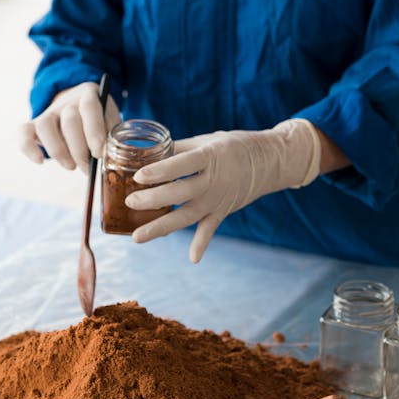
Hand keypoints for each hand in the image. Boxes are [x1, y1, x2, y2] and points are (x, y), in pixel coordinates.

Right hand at [19, 82, 120, 172]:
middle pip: (69, 120)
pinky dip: (28, 148)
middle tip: (87, 168)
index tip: (98, 153)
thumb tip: (109, 156)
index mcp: (89, 94)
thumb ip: (111, 133)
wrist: (77, 108)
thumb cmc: (98, 119)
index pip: (89, 108)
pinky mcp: (34, 124)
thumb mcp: (109, 120)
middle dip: (79, 149)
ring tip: (70, 166)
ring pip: (45, 126)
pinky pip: (23, 132)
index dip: (94, 131)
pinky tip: (39, 161)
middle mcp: (67, 101)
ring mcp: (49, 112)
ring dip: (58, 150)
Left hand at [125, 119, 321, 262]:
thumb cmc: (232, 145)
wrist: (269, 160)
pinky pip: (210, 229)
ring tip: (137, 237)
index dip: (160, 171)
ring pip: (187, 216)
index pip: (182, 165)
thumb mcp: (206, 140)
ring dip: (161, 227)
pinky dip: (202, 244)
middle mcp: (214, 181)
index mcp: (209, 157)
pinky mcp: (223, 211)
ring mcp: (219, 199)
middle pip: (180, 193)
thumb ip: (178, 149)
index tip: (138, 176)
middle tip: (130, 202)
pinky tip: (193, 258)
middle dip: (153, 200)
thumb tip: (146, 153)